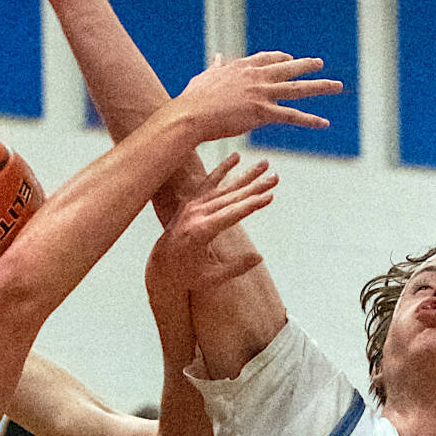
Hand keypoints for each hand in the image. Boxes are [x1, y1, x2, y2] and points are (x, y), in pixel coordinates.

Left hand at [146, 155, 277, 296]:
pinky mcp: (191, 202)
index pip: (232, 215)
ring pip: (224, 187)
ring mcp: (192, 206)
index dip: (252, 205)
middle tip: (275, 178)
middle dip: (255, 187)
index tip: (270, 196)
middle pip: (231, 197)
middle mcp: (196, 214)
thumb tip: (260, 257)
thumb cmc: (186, 276)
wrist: (159, 266)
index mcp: (200, 232)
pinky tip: (236, 157)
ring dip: (246, 176)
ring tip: (265, 164)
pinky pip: (209, 182)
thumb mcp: (211, 278)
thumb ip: (235, 268)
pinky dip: (223, 169)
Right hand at [178, 52, 339, 143]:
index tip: (289, 58)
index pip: (266, 59)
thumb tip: (216, 57)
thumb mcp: (205, 78)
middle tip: (320, 64)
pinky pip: (292, 116)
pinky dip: (310, 120)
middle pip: (288, 68)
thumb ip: (215, 68)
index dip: (280, 59)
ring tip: (337, 86)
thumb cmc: (194, 100)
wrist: (192, 114)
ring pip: (297, 89)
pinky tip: (324, 123)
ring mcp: (262, 93)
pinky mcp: (263, 112)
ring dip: (320, 87)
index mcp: (242, 67)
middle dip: (306, 65)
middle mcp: (256, 76)